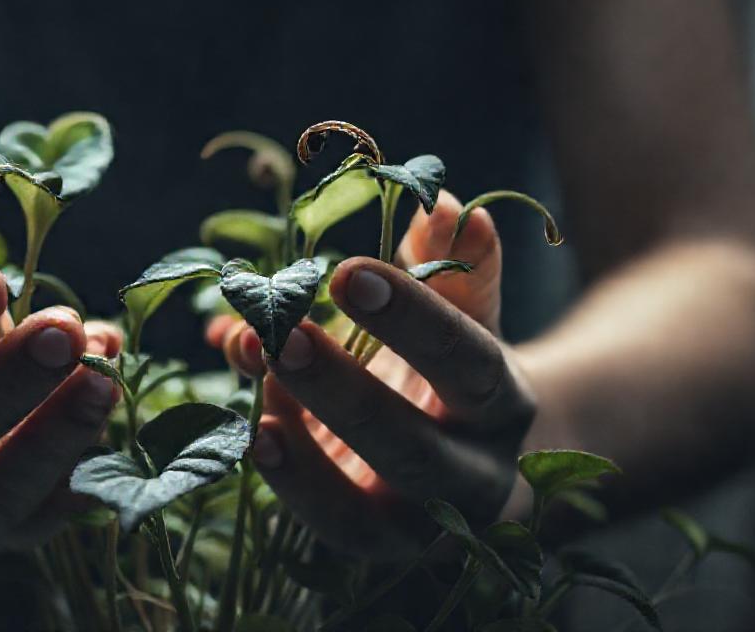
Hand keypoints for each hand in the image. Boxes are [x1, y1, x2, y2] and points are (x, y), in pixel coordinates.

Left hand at [210, 192, 534, 559]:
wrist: (473, 452)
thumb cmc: (453, 365)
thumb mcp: (462, 311)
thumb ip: (453, 264)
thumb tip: (447, 207)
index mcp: (503, 403)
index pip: (468, 363)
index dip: (414, 319)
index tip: (350, 272)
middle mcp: (473, 477)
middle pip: (412, 447)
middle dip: (344, 391)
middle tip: (285, 334)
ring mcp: (420, 526)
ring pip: (363, 509)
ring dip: (302, 449)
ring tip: (252, 382)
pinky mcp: (372, 547)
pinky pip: (328, 525)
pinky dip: (289, 483)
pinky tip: (252, 432)